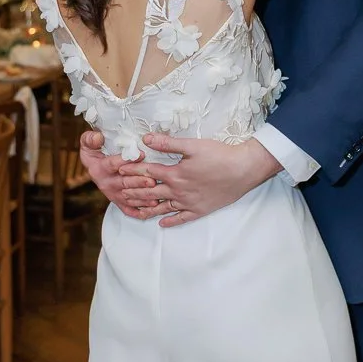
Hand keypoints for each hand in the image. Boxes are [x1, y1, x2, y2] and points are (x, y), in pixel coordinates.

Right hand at [77, 128, 154, 219]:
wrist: (94, 166)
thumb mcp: (88, 143)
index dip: (126, 160)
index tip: (141, 154)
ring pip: (129, 197)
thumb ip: (90, 139)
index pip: (112, 164)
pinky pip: (128, 209)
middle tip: (152, 180)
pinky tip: (151, 210)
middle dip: (138, 182)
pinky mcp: (118, 202)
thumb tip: (98, 137)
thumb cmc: (94, 151)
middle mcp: (105, 183)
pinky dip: (139, 211)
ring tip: (156, 196)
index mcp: (98, 168)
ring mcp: (113, 194)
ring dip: (142, 198)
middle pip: (124, 183)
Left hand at [133, 133, 281, 226]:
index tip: (119, 171)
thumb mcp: (192, 145)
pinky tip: (162, 223)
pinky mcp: (200, 209)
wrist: (243, 170)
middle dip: (134, 192)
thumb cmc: (219, 155)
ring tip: (133, 210)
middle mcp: (178, 191)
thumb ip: (168, 143)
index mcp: (175, 174)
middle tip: (120, 193)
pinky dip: (171, 221)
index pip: (147, 173)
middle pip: (150, 193)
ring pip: (163, 207)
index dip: (131, 171)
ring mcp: (189, 203)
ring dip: (147, 208)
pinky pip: (182, 218)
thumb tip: (146, 138)